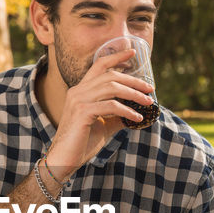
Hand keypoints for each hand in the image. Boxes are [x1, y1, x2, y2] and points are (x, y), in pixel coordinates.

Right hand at [46, 50, 155, 178]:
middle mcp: (78, 91)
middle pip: (110, 76)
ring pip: (111, 88)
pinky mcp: (82, 112)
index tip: (132, 52)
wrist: (63, 160)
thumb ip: (117, 116)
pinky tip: (137, 118)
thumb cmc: (82, 143)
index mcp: (81, 91)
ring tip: (148, 102)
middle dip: (133, 80)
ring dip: (133, 94)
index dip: (116, 57)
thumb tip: (136, 113)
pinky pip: (110, 106)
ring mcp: (78, 101)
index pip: (99, 66)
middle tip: (150, 88)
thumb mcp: (104, 125)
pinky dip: (127, 110)